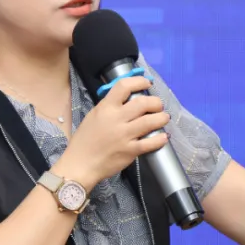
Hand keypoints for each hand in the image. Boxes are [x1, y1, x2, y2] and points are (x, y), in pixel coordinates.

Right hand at [54, 76, 169, 189]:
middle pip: (143, 103)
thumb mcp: (94, 115)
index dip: (139, 81)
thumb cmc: (85, 139)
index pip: (124, 86)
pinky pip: (150, 143)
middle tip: (158, 105)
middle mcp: (116, 119)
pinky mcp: (130, 151)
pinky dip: (160, 139)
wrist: (81, 164)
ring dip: (162, 118)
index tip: (146, 83)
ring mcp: (124, 135)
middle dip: (156, 102)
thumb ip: (110, 106)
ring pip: (150, 121)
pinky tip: (163, 137)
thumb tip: (128, 99)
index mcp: (106, 107)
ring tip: (164, 118)